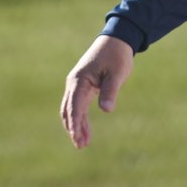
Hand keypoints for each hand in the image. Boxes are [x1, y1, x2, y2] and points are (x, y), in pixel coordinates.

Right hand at [60, 34, 134, 148]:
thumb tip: (106, 110)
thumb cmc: (117, 55)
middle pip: (69, 110)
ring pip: (73, 110)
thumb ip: (110, 90)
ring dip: (76, 126)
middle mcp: (74, 83)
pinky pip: (79, 106)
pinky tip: (86, 133)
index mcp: (79, 79)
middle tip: (80, 145)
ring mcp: (78, 85)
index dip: (75, 123)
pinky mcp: (84, 87)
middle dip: (73, 128)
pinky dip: (81, 119)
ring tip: (83, 145)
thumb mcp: (117, 73)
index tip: (76, 137)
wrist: (117, 40)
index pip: (74, 105)